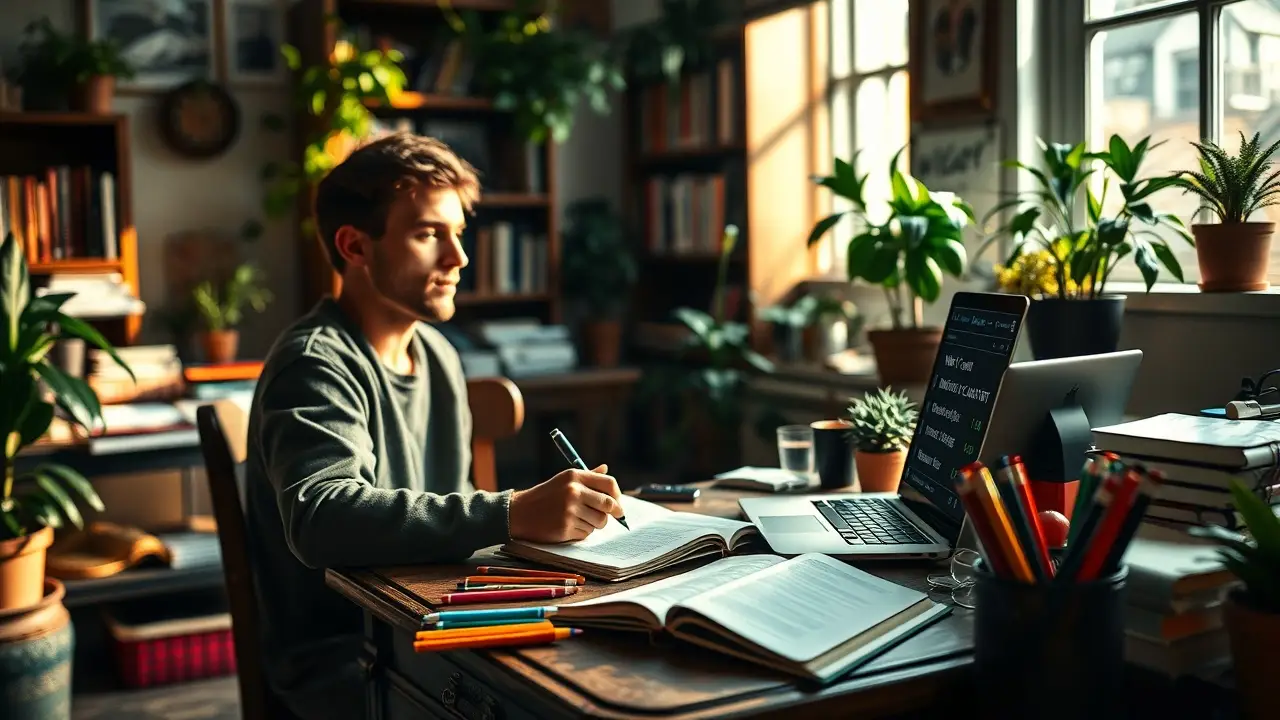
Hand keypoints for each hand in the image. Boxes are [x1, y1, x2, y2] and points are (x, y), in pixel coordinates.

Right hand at [509, 464, 623, 542]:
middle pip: (609, 505)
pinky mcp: (565, 527)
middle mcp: (573, 491)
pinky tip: (568, 526)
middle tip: (607, 516)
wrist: (519, 512)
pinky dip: (582, 532)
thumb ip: (587, 476)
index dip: (617, 495)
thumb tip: (606, 469)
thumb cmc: (546, 496)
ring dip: (594, 524)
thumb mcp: (564, 480)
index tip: (618, 504)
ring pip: (600, 522)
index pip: (609, 483)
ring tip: (579, 519)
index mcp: (574, 476)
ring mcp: (569, 510)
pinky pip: (587, 533)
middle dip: (611, 513)